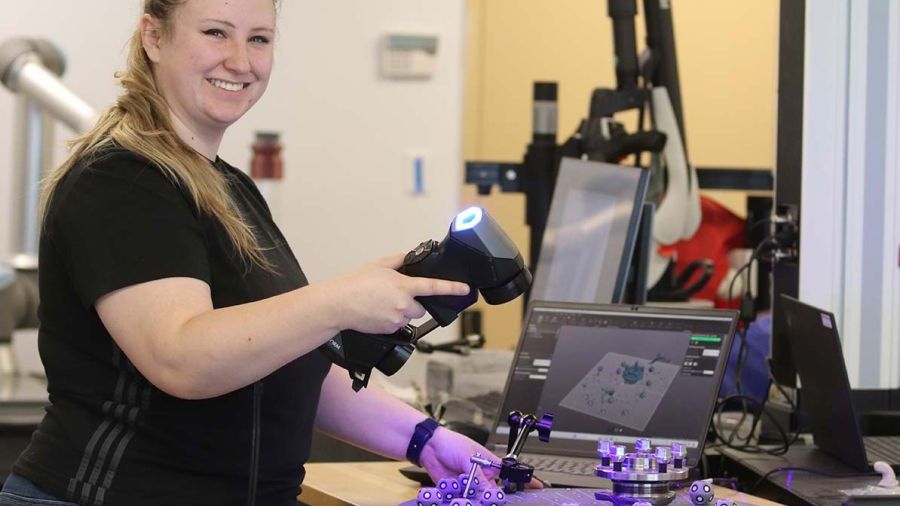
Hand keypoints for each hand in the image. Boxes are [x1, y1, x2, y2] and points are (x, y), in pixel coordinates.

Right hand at [327, 254, 468, 334]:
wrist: (338, 304)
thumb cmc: (355, 284)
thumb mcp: (378, 265)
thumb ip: (399, 261)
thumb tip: (410, 258)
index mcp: (403, 286)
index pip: (433, 287)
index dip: (452, 288)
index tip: (464, 289)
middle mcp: (403, 305)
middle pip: (422, 307)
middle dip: (414, 302)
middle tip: (396, 295)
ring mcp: (396, 320)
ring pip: (409, 316)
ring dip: (402, 310)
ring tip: (382, 303)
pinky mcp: (389, 331)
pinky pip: (398, 325)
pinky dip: (392, 319)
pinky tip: (378, 311)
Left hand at [418, 427, 542, 489]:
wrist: (429, 447)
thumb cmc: (452, 444)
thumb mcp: (469, 458)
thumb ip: (479, 478)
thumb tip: (489, 493)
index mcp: (491, 465)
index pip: (511, 475)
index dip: (524, 482)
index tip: (538, 488)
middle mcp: (482, 477)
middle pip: (494, 494)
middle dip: (493, 500)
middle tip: (488, 499)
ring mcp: (470, 485)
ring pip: (479, 500)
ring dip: (476, 501)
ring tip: (468, 496)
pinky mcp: (457, 492)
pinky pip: (464, 501)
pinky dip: (462, 502)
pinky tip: (459, 499)